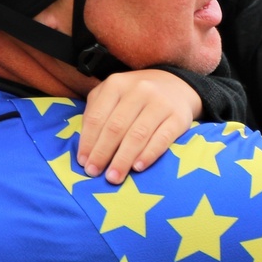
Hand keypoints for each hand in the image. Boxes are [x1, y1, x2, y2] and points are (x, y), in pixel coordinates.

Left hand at [78, 69, 200, 183]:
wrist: (175, 86)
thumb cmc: (135, 96)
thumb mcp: (112, 95)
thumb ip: (96, 113)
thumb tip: (85, 147)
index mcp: (116, 84)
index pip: (97, 116)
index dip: (88, 141)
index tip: (83, 162)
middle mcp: (139, 90)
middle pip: (116, 127)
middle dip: (102, 153)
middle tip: (94, 173)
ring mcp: (160, 103)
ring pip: (137, 134)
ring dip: (122, 159)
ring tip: (113, 177)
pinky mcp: (178, 117)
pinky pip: (162, 139)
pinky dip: (148, 155)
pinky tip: (137, 168)